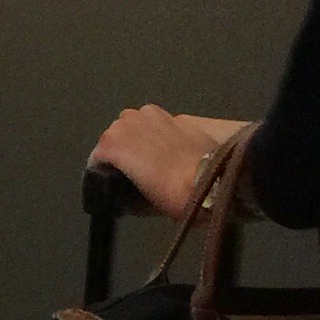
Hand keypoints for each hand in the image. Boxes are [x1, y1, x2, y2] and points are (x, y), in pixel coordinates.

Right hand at [91, 107, 252, 221]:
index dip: (106, 173)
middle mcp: (127, 121)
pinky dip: (161, 134)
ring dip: (141, 138)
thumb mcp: (149, 205)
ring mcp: (152, 114)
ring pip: (137, 125)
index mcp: (113, 143)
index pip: (97, 157)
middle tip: (140, 175)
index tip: (117, 187)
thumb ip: (130, 198)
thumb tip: (126, 202)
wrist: (222, 178)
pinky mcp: (176, 114)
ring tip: (158, 159)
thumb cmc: (178, 195)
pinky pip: (159, 123)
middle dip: (123, 152)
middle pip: (116, 136)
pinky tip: (176, 150)